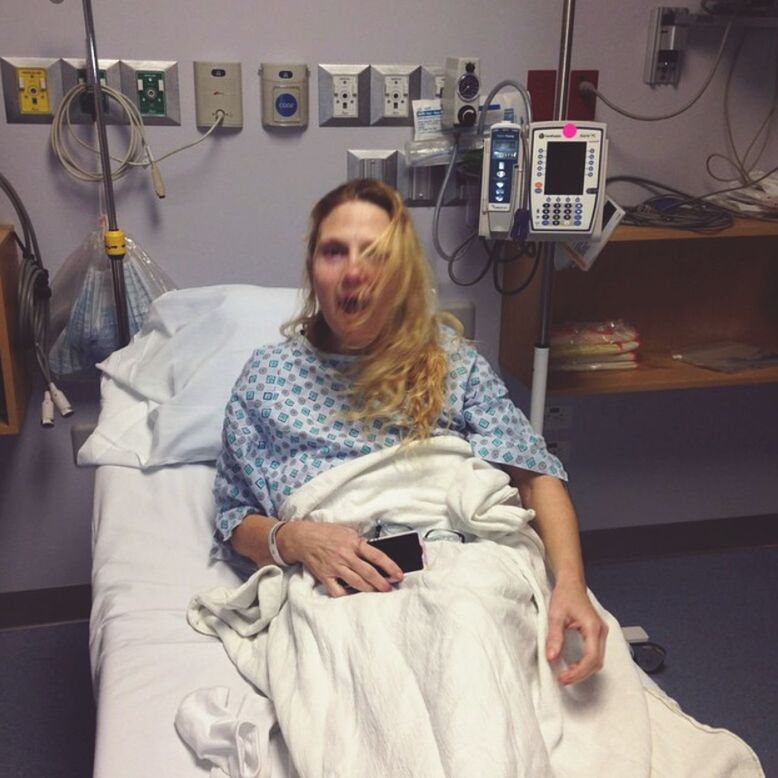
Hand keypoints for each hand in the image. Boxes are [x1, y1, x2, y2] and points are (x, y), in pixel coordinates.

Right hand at [278, 522, 403, 596]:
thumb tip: (374, 552)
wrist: (303, 538)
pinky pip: (337, 591)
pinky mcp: (325, 577)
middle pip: (368, 573)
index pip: (376, 556)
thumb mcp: (347, 531)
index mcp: (353, 543)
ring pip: (356, 583)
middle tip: (390, 588)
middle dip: (382, 583)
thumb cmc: (326, 533)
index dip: (390, 566)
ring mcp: (335, 568)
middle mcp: (345, 556)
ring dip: (369, 590)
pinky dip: (346, 595)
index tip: (399, 575)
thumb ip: (360, 541)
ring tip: (378, 593)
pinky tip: (354, 597)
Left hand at [545, 579, 607, 684]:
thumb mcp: (555, 615)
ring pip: (598, 660)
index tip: (563, 677)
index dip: (578, 672)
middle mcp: (601, 631)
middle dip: (581, 674)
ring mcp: (601, 632)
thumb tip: (551, 657)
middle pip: (597, 662)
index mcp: (592, 627)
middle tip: (563, 679)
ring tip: (567, 674)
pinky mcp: (598, 633)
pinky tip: (574, 666)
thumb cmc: (564, 595)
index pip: (591, 658)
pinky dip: (586, 663)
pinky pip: (596, 654)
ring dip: (584, 670)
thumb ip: (554, 637)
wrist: (571, 583)